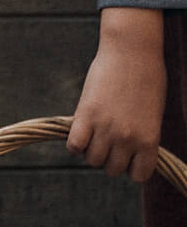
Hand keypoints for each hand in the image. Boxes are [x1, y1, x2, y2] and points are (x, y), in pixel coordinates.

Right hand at [67, 8, 166, 182]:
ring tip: (93, 134)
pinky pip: (74, 145)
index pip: (138, 175)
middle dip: (109, 158)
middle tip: (108, 140)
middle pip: (112, 169)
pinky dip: (75, 143)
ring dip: (91, 150)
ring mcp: (106, 128)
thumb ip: (140, 136)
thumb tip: (125, 151)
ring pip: (92, 160)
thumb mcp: (152, 115)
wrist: (132, 52)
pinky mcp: (86, 115)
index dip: (131, 166)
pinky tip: (80, 130)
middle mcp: (128, 139)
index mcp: (149, 141)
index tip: (127, 154)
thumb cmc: (147, 78)